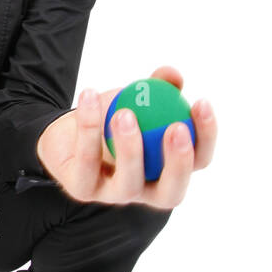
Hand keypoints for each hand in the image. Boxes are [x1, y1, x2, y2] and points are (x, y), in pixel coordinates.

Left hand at [36, 64, 216, 207]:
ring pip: (128, 184)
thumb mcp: (138, 99)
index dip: (206, 135)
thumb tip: (173, 75)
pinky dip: (89, 126)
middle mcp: (146, 190)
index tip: (201, 102)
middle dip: (179, 162)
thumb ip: (158, 87)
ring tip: (125, 113)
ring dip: (130, 148)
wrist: (65, 133)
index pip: (199, 161)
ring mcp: (115, 195)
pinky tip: (90, 95)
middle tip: (176, 128)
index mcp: (168, 170)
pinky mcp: (83, 190)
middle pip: (172, 192)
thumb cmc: (112, 118)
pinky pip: (88, 161)